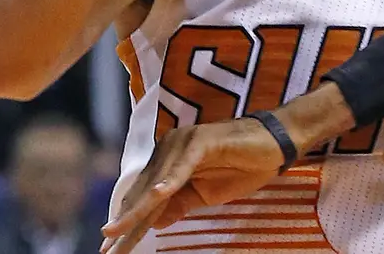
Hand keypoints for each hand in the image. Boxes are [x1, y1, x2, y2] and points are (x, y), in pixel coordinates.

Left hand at [100, 118, 284, 253]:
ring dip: (138, 210)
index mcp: (169, 162)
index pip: (144, 197)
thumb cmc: (243, 166)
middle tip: (107, 248)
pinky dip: (170, 182)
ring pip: (158, 183)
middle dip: (126, 222)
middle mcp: (170, 149)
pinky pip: (183, 167)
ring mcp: (185, 143)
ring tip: (119, 232)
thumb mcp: (206, 195)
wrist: (275, 144)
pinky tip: (156, 197)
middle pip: (144, 192)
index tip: (111, 247)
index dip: (128, 222)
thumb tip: (154, 224)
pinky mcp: (202, 140)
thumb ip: (179, 205)